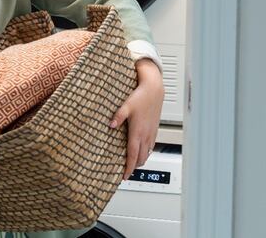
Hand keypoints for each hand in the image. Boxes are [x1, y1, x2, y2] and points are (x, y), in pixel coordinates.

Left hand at [109, 58, 163, 179]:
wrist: (154, 89)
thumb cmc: (141, 96)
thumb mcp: (126, 106)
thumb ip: (118, 117)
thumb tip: (110, 126)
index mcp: (138, 132)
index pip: (132, 155)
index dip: (128, 167)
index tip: (124, 176)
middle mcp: (146, 135)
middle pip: (140, 157)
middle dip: (134, 167)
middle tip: (126, 173)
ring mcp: (151, 133)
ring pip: (147, 153)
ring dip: (140, 160)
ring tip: (133, 165)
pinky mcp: (154, 129)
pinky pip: (151, 146)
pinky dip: (146, 152)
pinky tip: (143, 152)